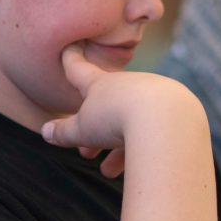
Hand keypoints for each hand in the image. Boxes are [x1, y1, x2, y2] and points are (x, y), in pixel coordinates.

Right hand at [41, 43, 203, 177]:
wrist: (167, 119)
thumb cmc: (116, 118)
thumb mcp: (83, 129)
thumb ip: (64, 132)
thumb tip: (46, 131)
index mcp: (101, 84)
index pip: (79, 69)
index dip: (71, 60)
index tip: (69, 49)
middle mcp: (128, 85)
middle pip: (107, 105)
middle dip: (94, 131)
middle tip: (86, 153)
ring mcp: (153, 97)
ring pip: (131, 122)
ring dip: (116, 146)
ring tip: (107, 170)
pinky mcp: (174, 113)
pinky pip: (153, 131)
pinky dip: (140, 149)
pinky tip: (136, 169)